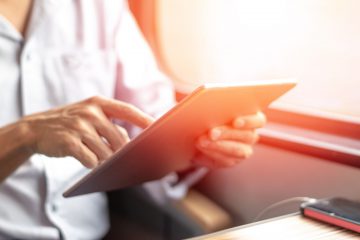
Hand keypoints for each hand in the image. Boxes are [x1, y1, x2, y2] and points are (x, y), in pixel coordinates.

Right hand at [22, 96, 153, 167]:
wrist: (35, 128)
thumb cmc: (69, 123)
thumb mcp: (89, 116)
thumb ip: (110, 125)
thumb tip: (131, 144)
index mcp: (98, 103)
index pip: (128, 110)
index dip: (144, 120)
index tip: (159, 128)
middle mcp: (90, 112)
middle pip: (119, 138)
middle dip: (123, 153)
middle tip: (125, 160)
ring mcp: (79, 126)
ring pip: (106, 152)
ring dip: (105, 161)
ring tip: (99, 159)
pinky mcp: (68, 142)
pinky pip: (90, 159)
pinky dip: (91, 164)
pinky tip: (87, 161)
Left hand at [194, 112, 265, 168]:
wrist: (199, 133)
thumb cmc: (210, 114)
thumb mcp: (214, 107)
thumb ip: (217, 105)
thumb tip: (209, 102)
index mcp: (252, 117)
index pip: (258, 120)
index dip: (248, 121)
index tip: (235, 122)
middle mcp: (251, 135)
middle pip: (247, 136)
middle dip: (227, 133)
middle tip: (211, 132)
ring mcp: (244, 149)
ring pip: (237, 150)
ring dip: (218, 145)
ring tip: (202, 141)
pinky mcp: (232, 160)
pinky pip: (226, 160)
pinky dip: (212, 153)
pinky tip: (201, 148)